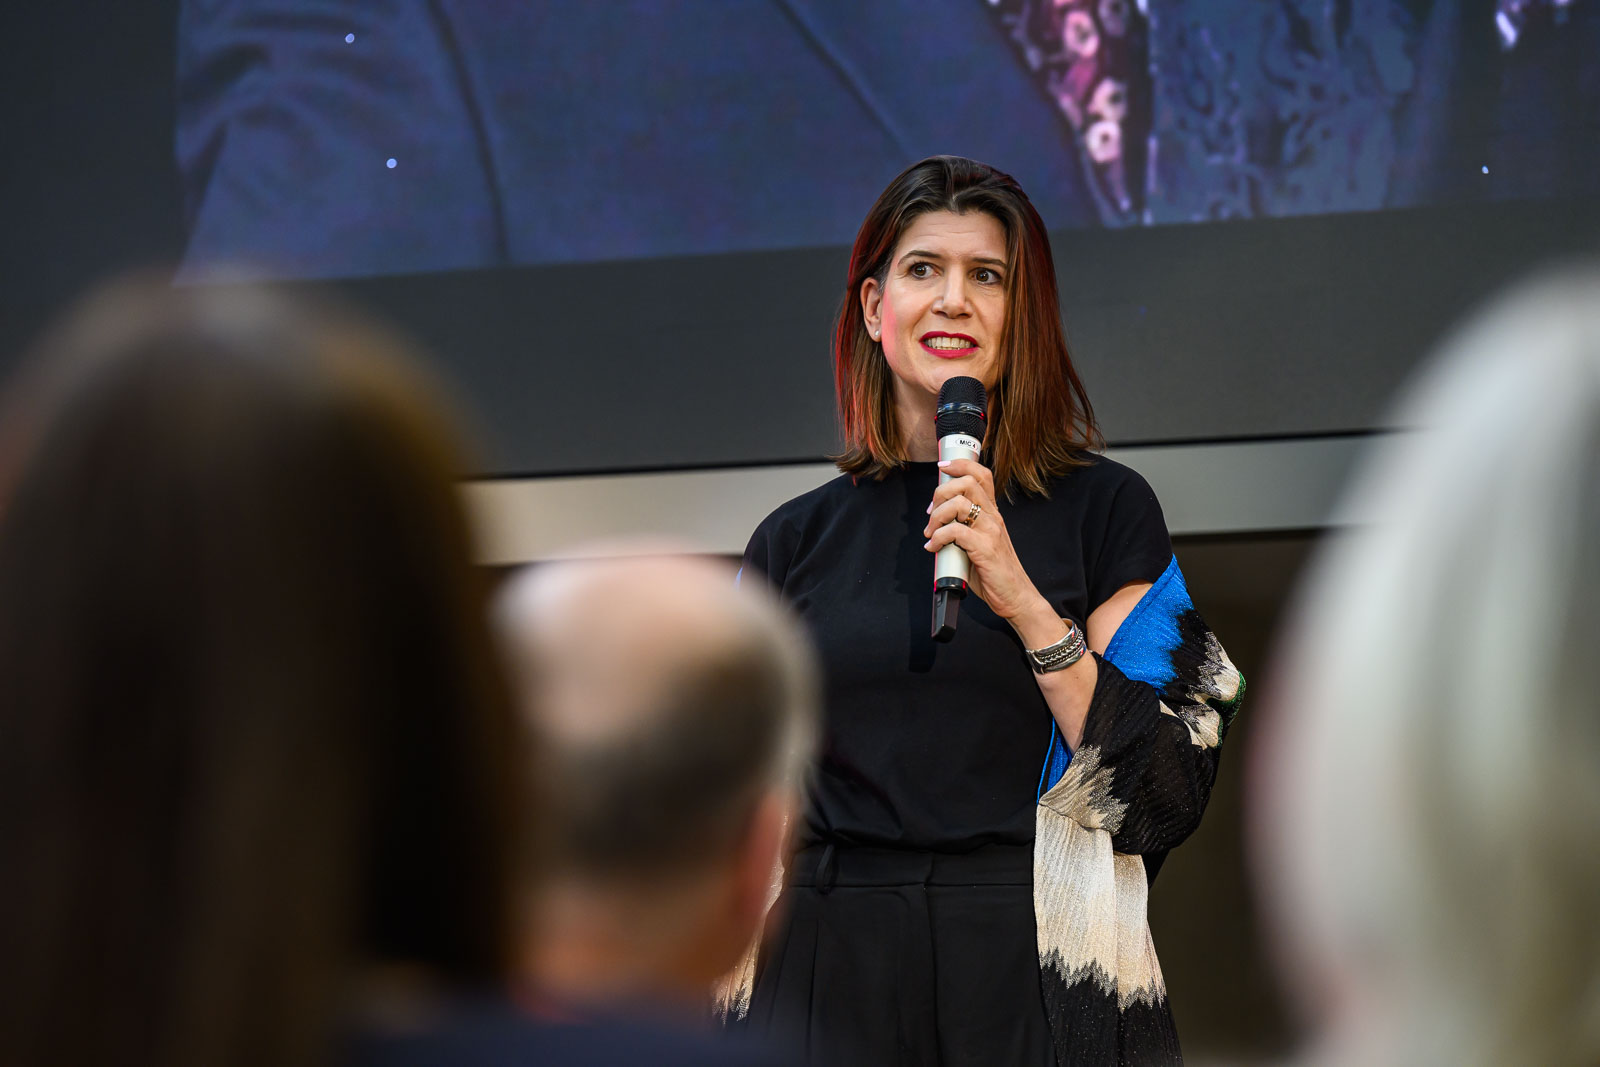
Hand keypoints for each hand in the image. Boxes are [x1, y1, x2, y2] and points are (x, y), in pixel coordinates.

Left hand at [922, 457, 1055, 632]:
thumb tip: (935, 524)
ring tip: (930, 533)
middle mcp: (993, 517)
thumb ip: (963, 529)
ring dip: (936, 516)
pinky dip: (938, 538)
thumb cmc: (994, 572)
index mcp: (992, 513)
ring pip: (958, 503)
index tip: (942, 468)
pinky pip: (955, 531)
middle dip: (940, 493)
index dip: (960, 465)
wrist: (1015, 596)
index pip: (981, 475)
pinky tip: (933, 548)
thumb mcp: (979, 543)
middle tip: (930, 513)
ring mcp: (991, 531)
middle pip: (966, 483)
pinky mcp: (985, 548)